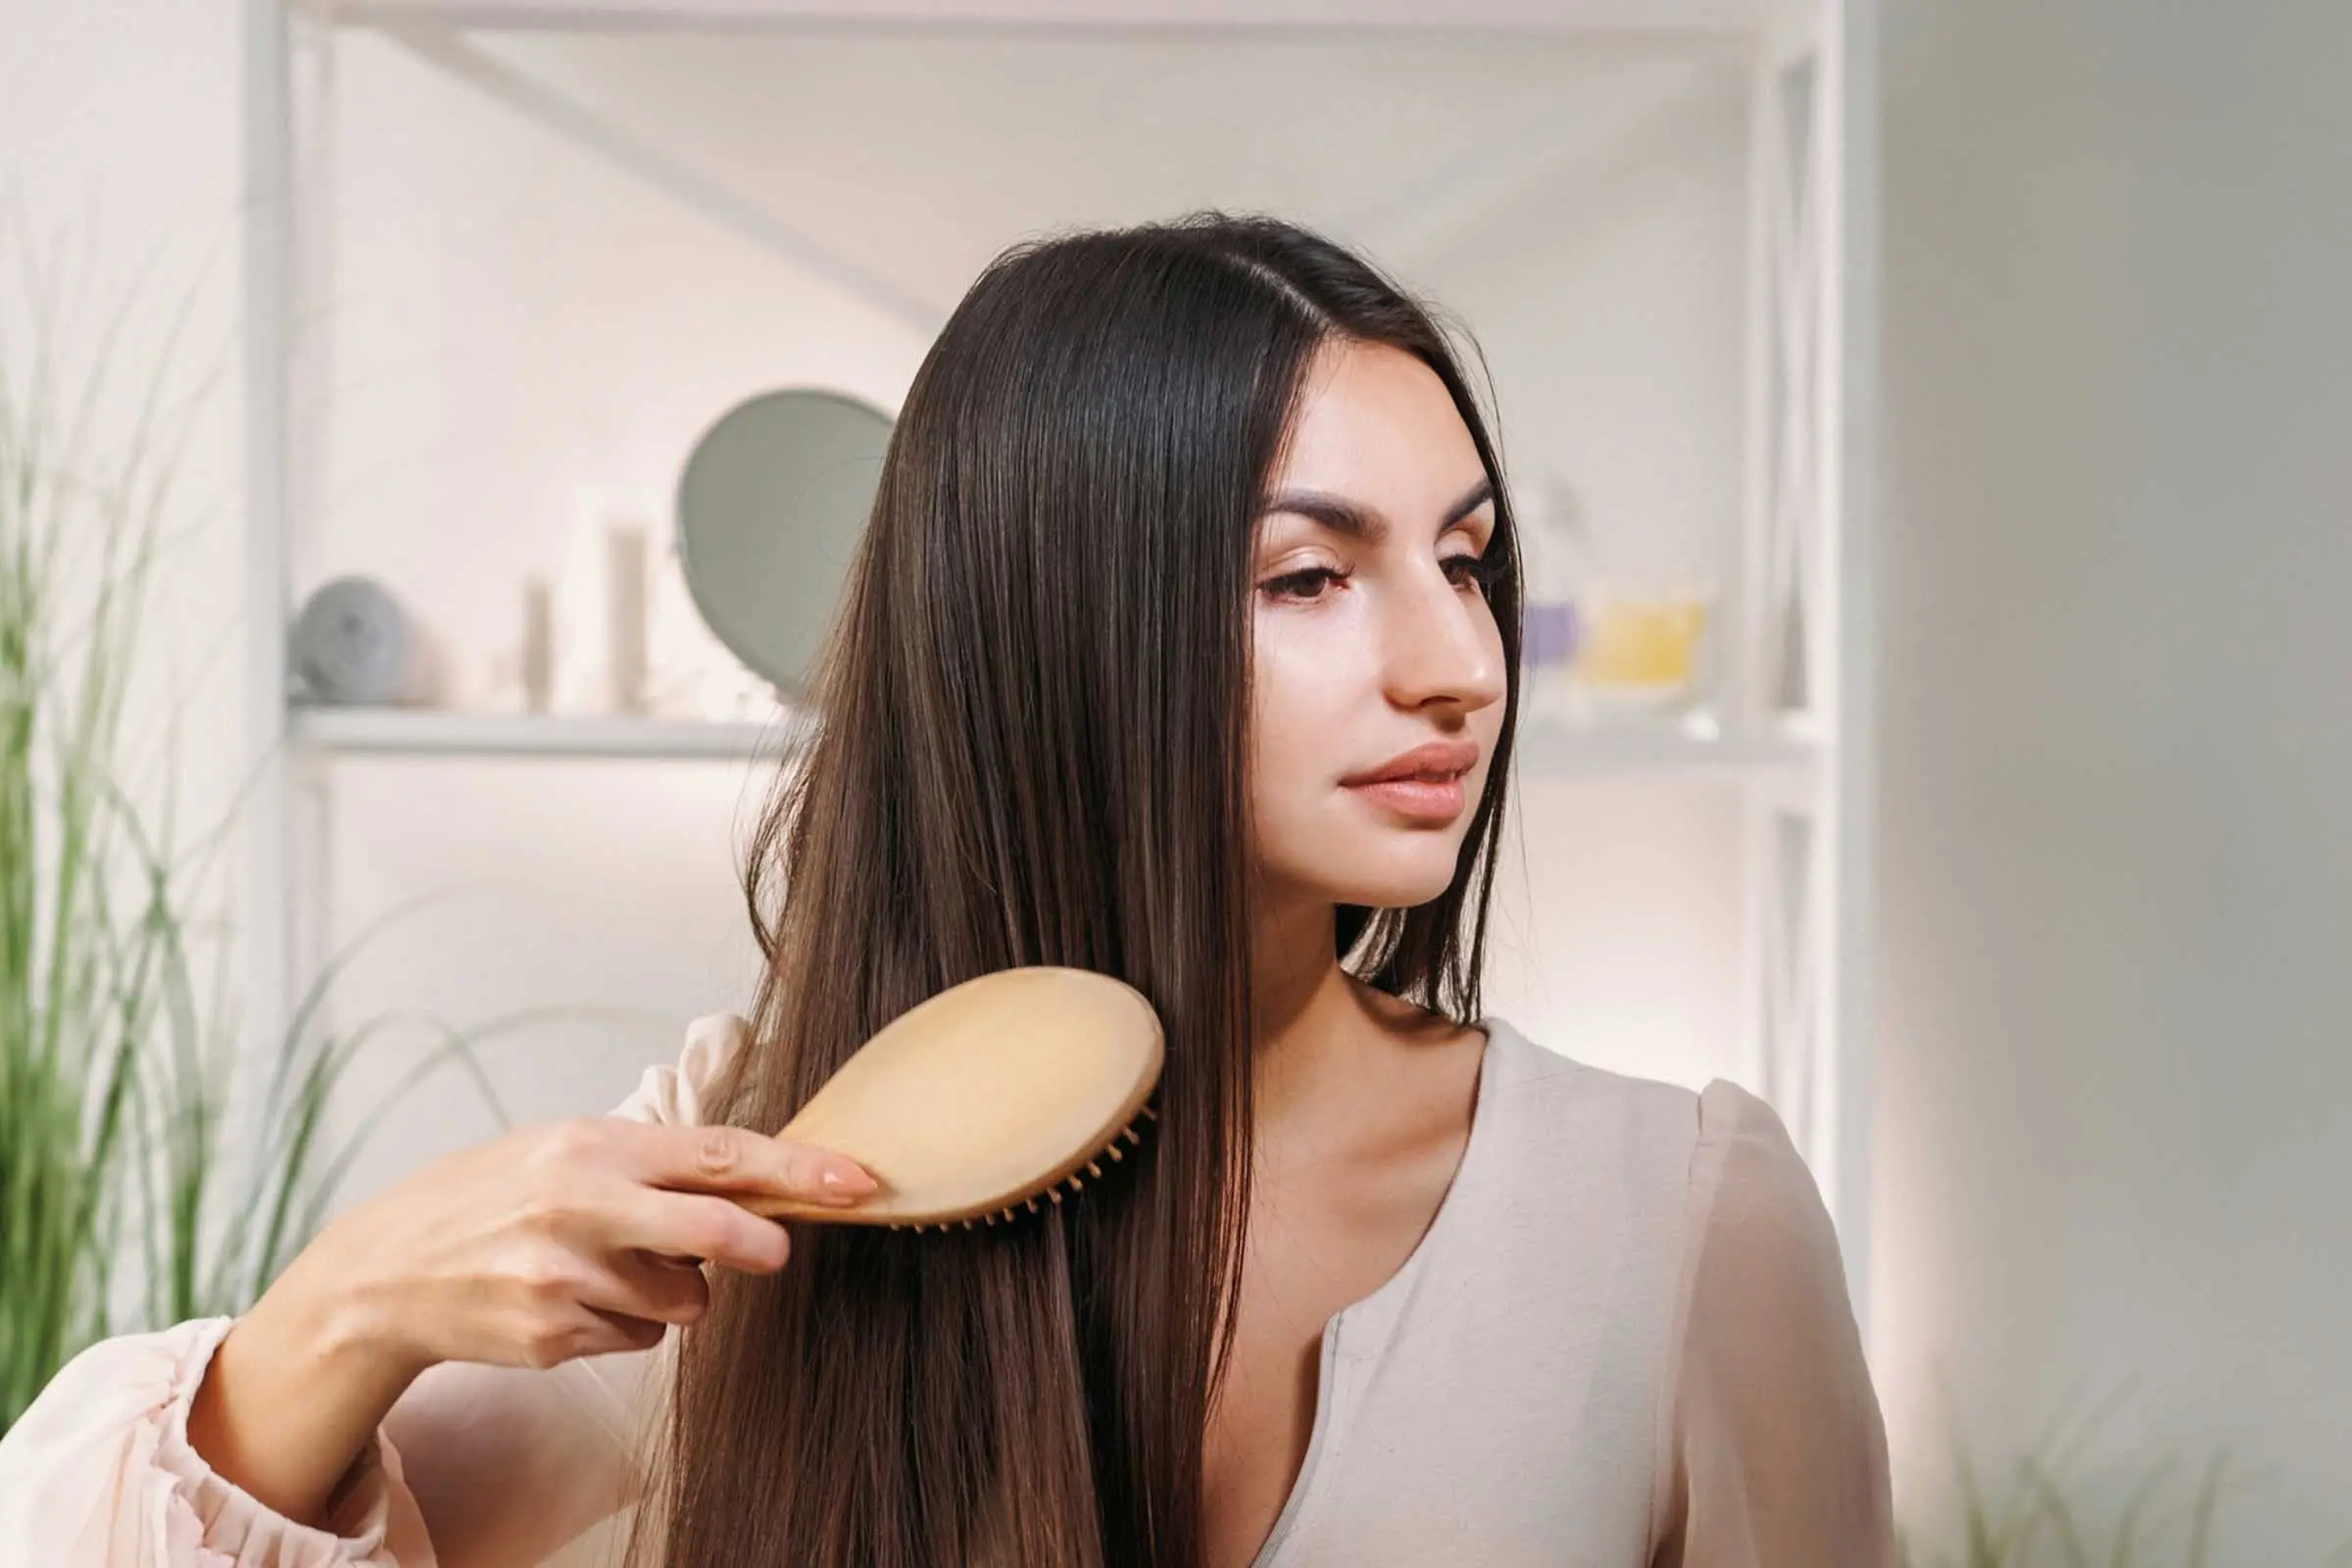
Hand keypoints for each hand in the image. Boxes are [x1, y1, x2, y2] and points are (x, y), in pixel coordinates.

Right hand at [271, 1113, 879, 1380]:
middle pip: (711, 1228)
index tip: (856, 1182)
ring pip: (681, 1299)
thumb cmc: (495, 1198)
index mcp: (592, 1147)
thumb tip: (756, 1185)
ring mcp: (564, 1277)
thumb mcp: (566, 1150)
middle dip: (759, 1242)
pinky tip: (573, 1302)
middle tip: (777, 1250)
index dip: (797, 1171)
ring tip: (608, 1268)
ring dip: (671, 1291)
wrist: (388, 1271)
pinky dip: (625, 1325)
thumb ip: (653, 1164)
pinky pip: (638, 1339)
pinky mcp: (551, 1335)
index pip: (717, 1153)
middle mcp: (580, 1207)